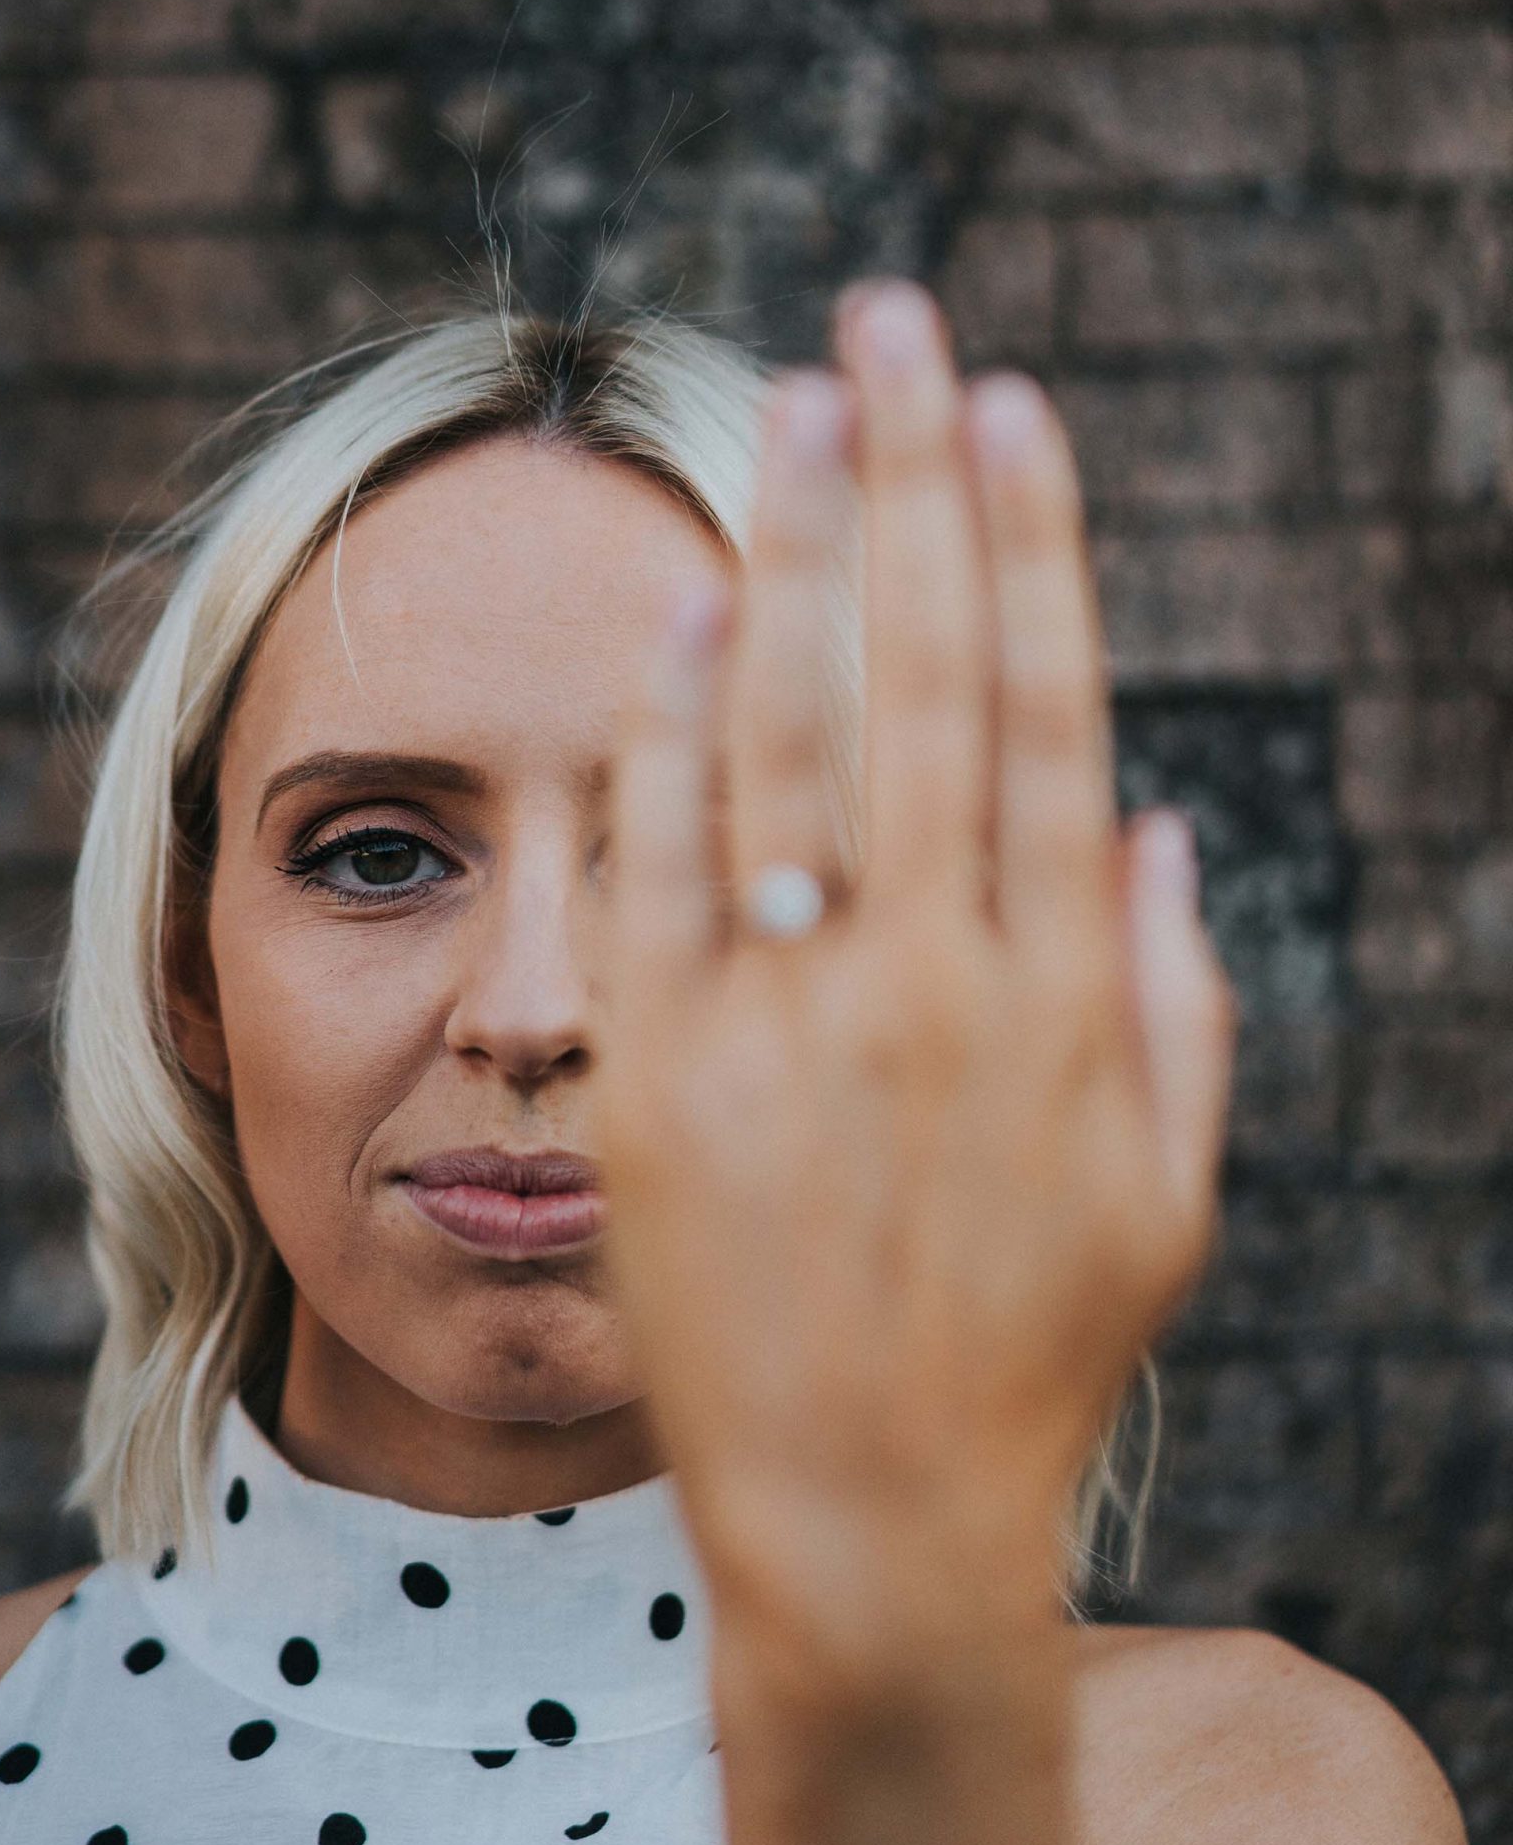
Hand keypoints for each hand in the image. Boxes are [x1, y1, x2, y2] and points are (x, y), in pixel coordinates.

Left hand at [589, 281, 1237, 1706]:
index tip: (1009, 409)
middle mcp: (936, 982)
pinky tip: (681, 608)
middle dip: (915, 482)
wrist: (870, 1528)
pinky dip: (671, 733)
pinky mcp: (661, 1080)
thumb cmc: (1029, 1365)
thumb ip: (1182, 1007)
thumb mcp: (1163, 1198)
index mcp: (1071, 996)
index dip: (1034, 550)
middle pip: (931, 681)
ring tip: (793, 406)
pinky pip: (660, 870)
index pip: (1056, 716)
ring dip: (799, 554)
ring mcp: (790, 1025)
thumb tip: (1166, 829)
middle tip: (891, 316)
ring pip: (793, 739)